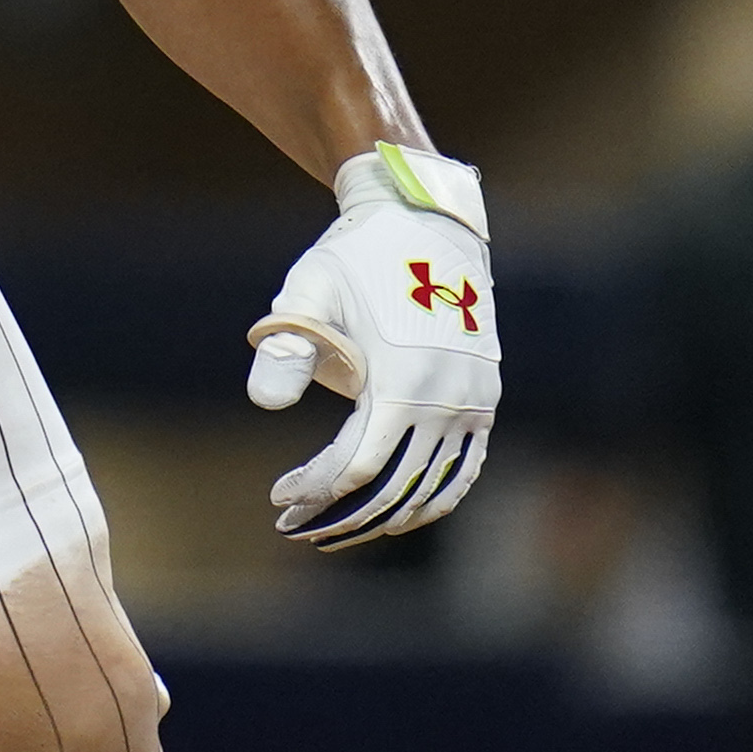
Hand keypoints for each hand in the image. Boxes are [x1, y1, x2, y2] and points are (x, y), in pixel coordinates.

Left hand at [247, 142, 501, 548]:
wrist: (423, 222)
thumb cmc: (354, 259)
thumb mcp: (308, 293)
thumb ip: (286, 349)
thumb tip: (266, 407)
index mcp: (404, 381)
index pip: (357, 467)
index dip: (315, 491)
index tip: (278, 498)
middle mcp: (447, 400)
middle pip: (392, 489)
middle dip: (342, 517)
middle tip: (294, 527)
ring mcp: (473, 403)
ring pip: (430, 490)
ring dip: (384, 519)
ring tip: (336, 529)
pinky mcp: (485, 400)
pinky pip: (464, 471)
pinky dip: (433, 500)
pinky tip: (397, 515)